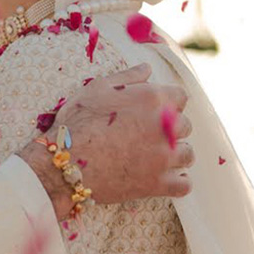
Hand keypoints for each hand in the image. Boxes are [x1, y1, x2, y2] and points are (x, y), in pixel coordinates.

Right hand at [20, 64, 192, 211]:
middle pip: (185, 126)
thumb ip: (128, 76)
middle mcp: (165, 126)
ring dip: (175, 155)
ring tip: (155, 158)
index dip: (167, 104)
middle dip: (171, 130)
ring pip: (187, 154)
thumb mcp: (98, 88)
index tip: (153, 113)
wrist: (65, 164)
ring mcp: (164, 156)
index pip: (181, 97)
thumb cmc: (77, 123)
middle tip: (148, 136)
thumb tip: (147, 68)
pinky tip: (163, 179)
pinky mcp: (158, 183)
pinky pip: (184, 184)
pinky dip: (177, 182)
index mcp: (153, 99)